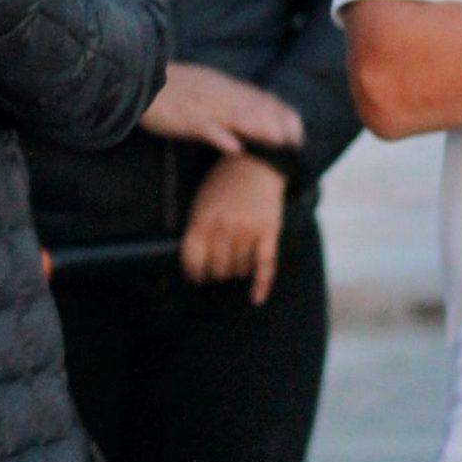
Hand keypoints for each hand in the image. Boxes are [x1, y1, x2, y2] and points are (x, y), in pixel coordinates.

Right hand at [140, 61, 304, 155]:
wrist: (136, 76)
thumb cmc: (167, 86)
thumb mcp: (201, 86)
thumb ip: (223, 96)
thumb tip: (242, 114)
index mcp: (222, 85)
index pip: (258, 97)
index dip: (280, 112)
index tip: (298, 127)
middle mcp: (218, 93)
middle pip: (254, 107)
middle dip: (278, 123)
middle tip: (298, 140)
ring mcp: (203, 105)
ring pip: (237, 116)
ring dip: (260, 128)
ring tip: (279, 142)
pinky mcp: (185, 117)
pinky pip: (205, 127)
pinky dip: (221, 137)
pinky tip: (235, 149)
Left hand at [180, 153, 287, 304]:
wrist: (256, 162)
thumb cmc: (224, 182)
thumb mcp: (202, 200)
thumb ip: (197, 227)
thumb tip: (193, 260)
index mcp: (203, 219)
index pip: (192, 259)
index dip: (192, 273)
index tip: (195, 277)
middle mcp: (224, 228)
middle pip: (217, 268)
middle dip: (216, 273)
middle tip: (218, 270)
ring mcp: (247, 231)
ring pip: (238, 269)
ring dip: (236, 272)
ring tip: (235, 264)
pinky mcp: (269, 232)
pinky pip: (265, 266)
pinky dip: (261, 285)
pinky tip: (256, 299)